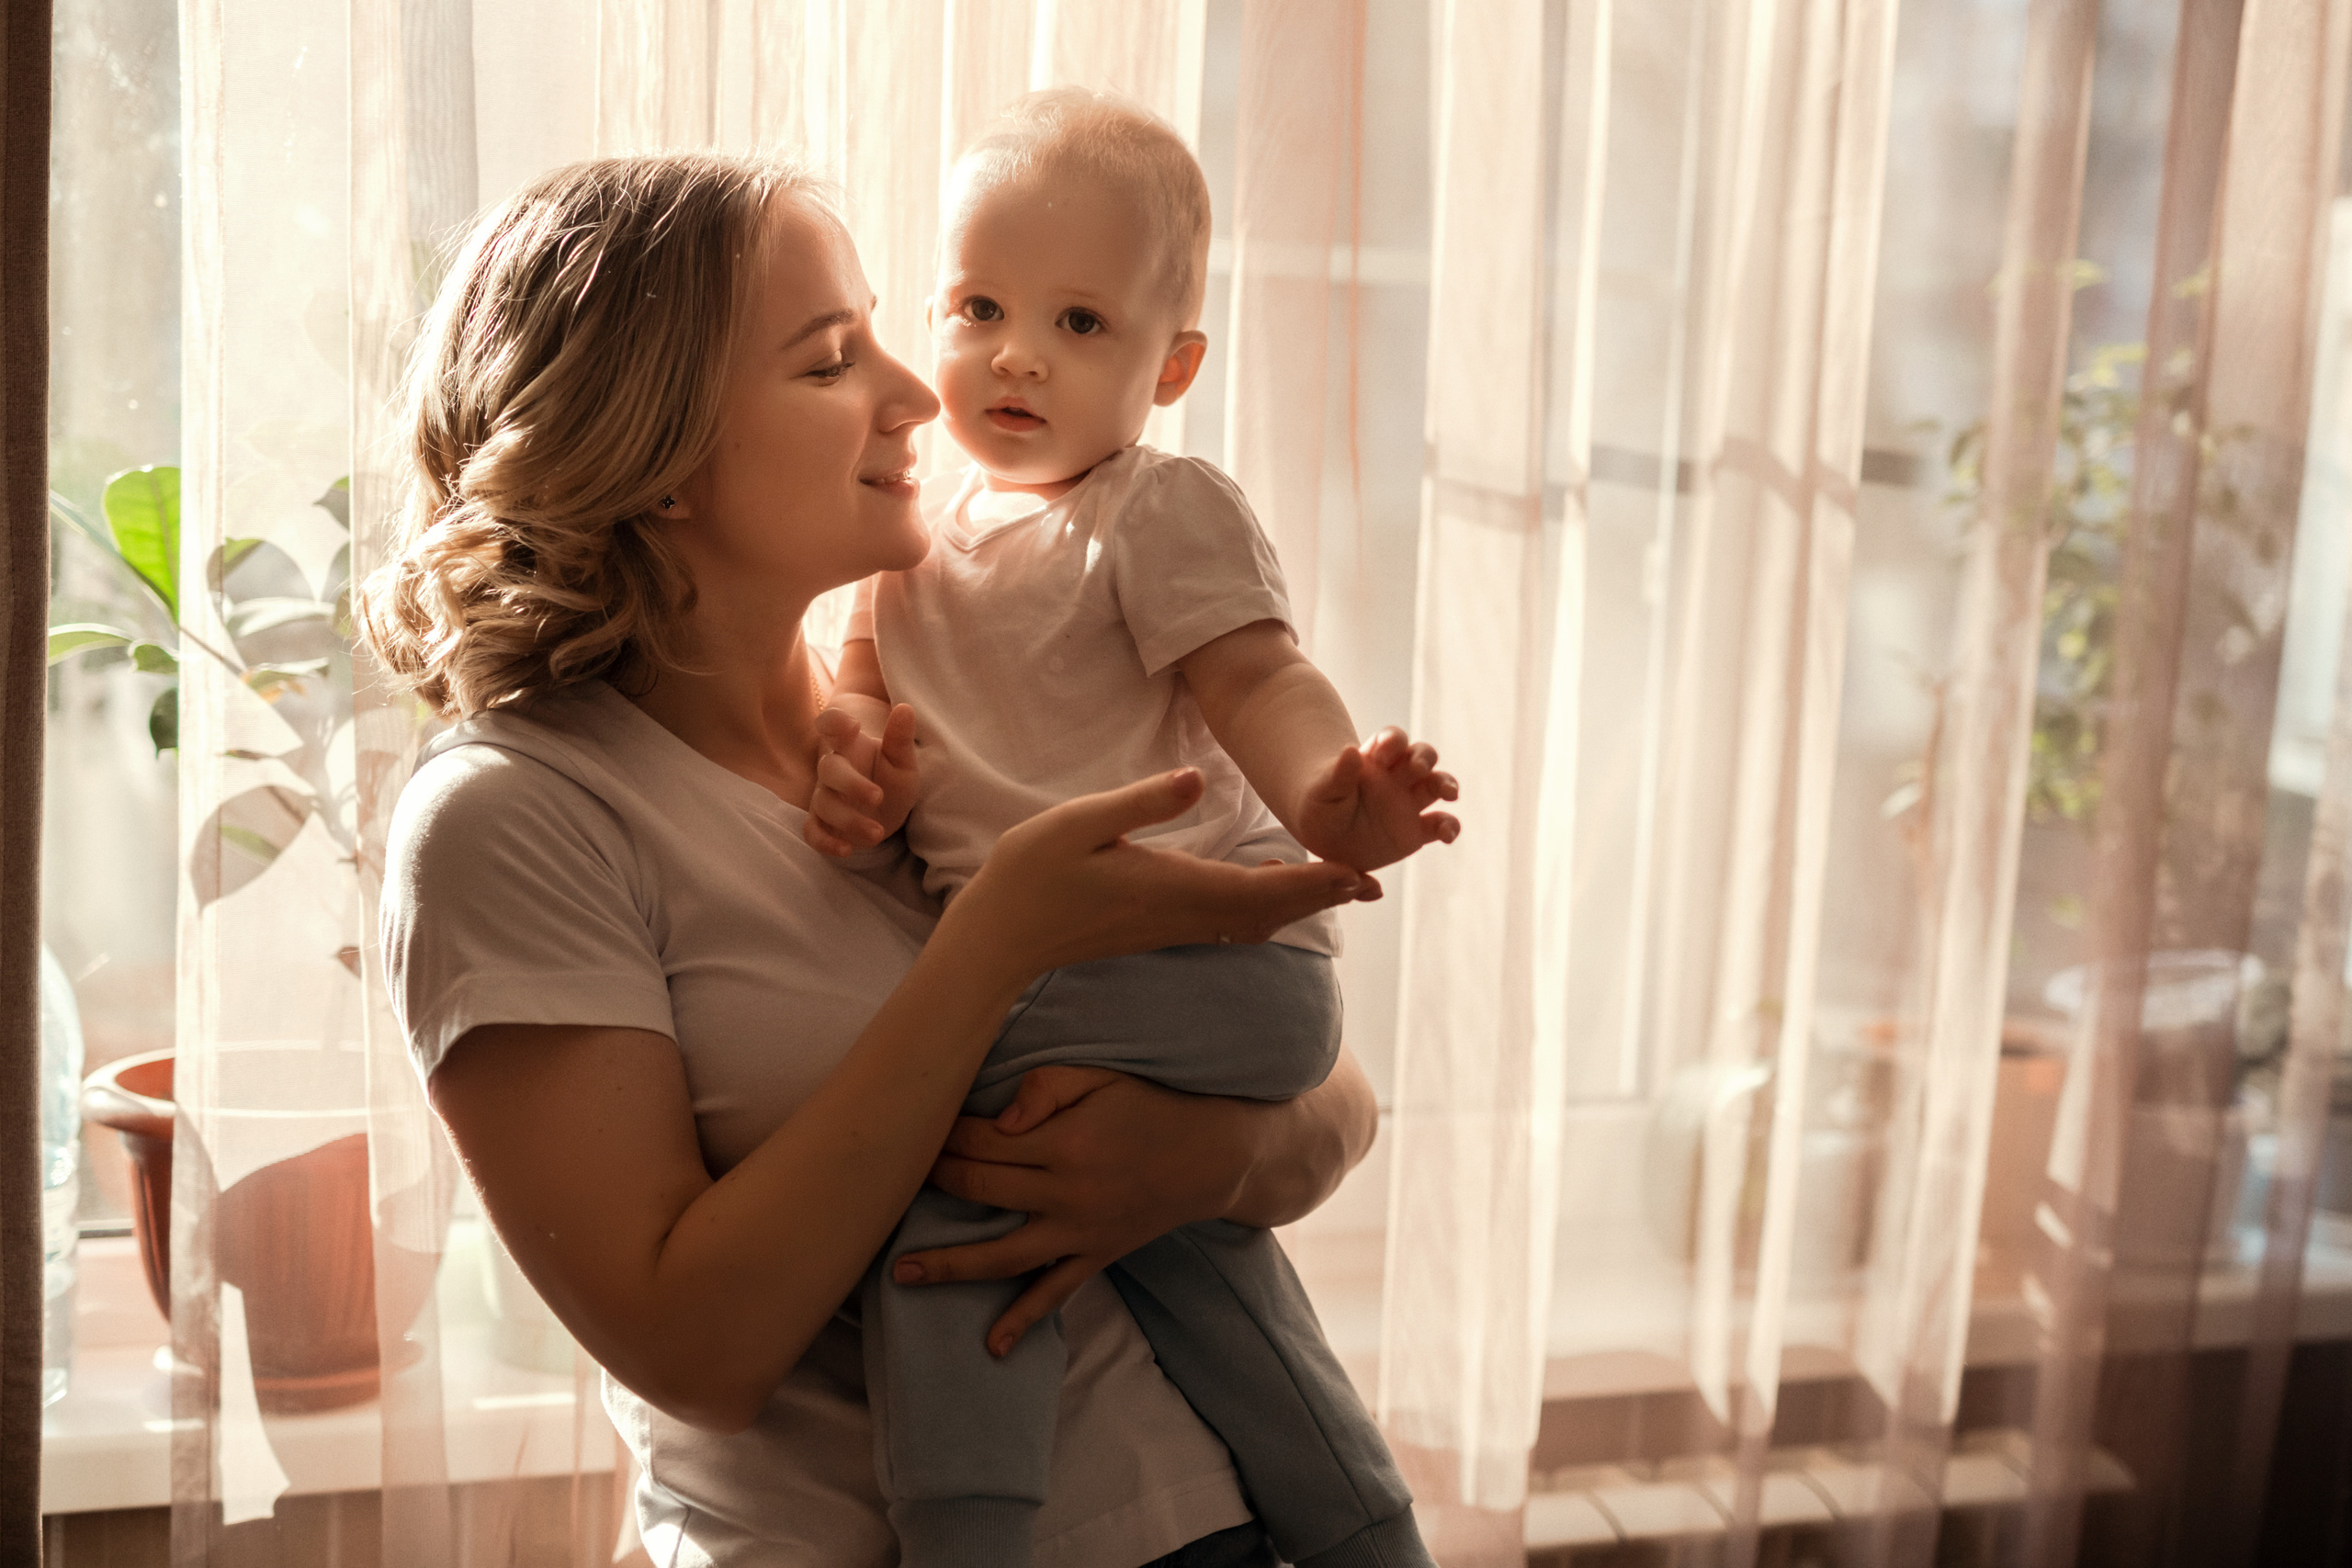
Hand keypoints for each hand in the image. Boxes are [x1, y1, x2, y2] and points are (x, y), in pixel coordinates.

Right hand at [802, 697, 919, 855]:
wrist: (886, 807)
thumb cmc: (891, 777)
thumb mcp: (902, 759)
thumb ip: (900, 738)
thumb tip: (906, 709)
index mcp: (849, 744)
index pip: (830, 724)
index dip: (834, 722)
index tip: (853, 726)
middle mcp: (832, 768)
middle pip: (829, 770)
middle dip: (851, 784)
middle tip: (878, 797)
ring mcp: (824, 795)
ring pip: (824, 804)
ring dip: (849, 820)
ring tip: (878, 833)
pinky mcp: (822, 822)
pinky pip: (812, 831)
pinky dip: (824, 842)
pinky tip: (845, 850)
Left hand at [892, 1066, 1260, 1355]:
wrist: (1215, 1154)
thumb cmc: (1151, 1106)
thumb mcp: (1102, 1077)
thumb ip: (1045, 1089)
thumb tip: (995, 1120)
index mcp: (1063, 1141)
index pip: (982, 1140)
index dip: (943, 1133)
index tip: (913, 1127)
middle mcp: (1065, 1192)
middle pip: (979, 1190)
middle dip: (932, 1181)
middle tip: (891, 1178)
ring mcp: (1079, 1232)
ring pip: (1001, 1254)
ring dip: (948, 1264)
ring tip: (901, 1272)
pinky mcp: (1095, 1256)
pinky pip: (1054, 1293)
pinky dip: (1022, 1320)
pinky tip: (991, 1346)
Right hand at [949, 768, 1381, 981]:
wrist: (999, 939)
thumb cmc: (1031, 874)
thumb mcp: (1080, 823)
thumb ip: (1141, 803)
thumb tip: (1198, 779)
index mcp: (1172, 887)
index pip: (1262, 890)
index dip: (1314, 883)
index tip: (1358, 874)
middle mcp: (1181, 915)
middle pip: (1269, 912)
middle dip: (1321, 896)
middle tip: (1371, 884)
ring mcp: (1170, 928)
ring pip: (1251, 924)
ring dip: (1295, 906)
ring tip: (1335, 887)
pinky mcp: (1157, 930)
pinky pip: (1228, 926)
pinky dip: (1262, 911)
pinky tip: (1269, 896)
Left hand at [1292, 726, 1460, 871]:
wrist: (1326, 839)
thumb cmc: (1321, 807)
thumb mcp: (1323, 791)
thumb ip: (1339, 774)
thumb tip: (1350, 750)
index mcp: (1376, 760)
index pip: (1393, 740)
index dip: (1394, 741)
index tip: (1384, 752)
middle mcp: (1398, 776)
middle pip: (1423, 756)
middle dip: (1424, 757)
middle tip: (1418, 767)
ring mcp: (1410, 802)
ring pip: (1437, 784)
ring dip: (1447, 784)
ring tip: (1449, 793)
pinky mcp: (1417, 830)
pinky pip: (1440, 824)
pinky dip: (1449, 827)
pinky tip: (1447, 835)